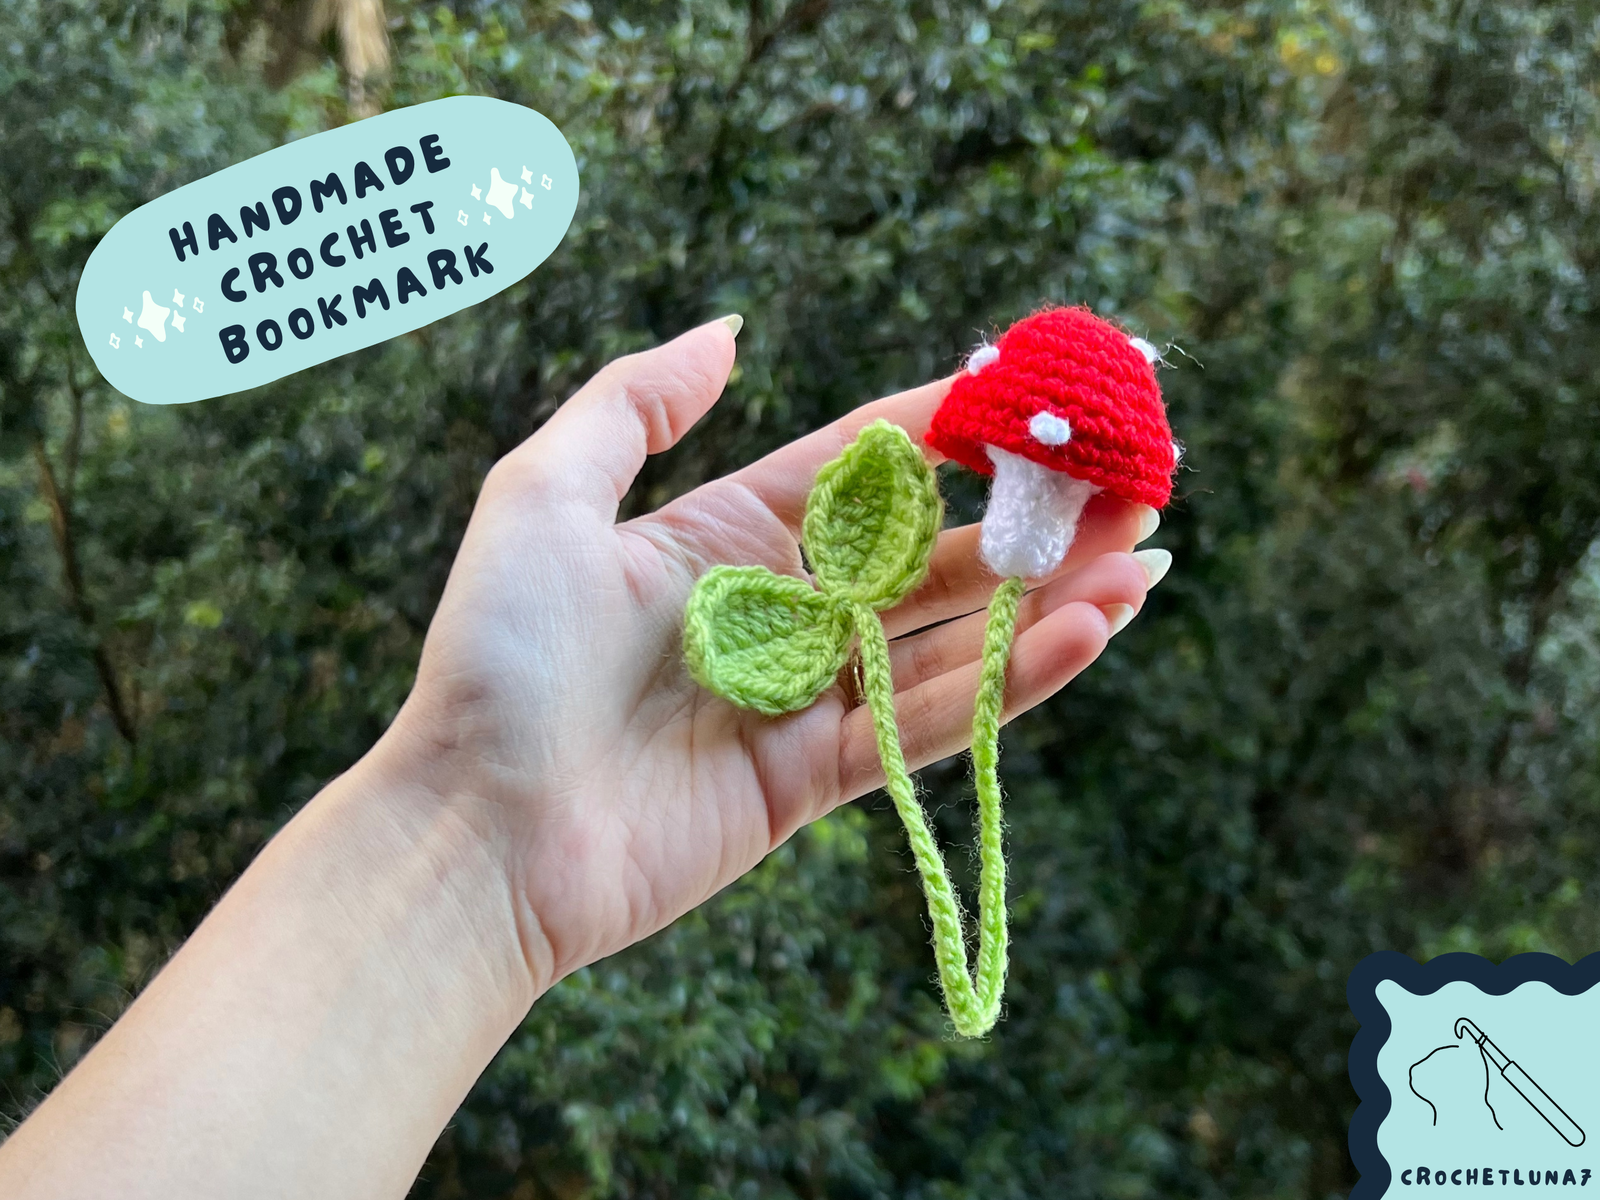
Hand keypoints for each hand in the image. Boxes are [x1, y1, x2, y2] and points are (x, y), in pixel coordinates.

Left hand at [380, 316, 1157, 996]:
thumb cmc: (499, 655)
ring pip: (956, 637)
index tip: (1039, 394)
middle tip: (1135, 482)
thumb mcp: (542, 493)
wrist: (476, 828)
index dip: (954, 428)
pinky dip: (1016, 683)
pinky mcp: (819, 780)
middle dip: (1033, 519)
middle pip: (936, 552)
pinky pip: (934, 723)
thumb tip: (733, 329)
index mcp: (729, 533)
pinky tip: (1089, 633)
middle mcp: (782, 609)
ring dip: (1054, 599)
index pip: (867, 466)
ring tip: (1148, 555)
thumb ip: (633, 402)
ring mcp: (807, 697)